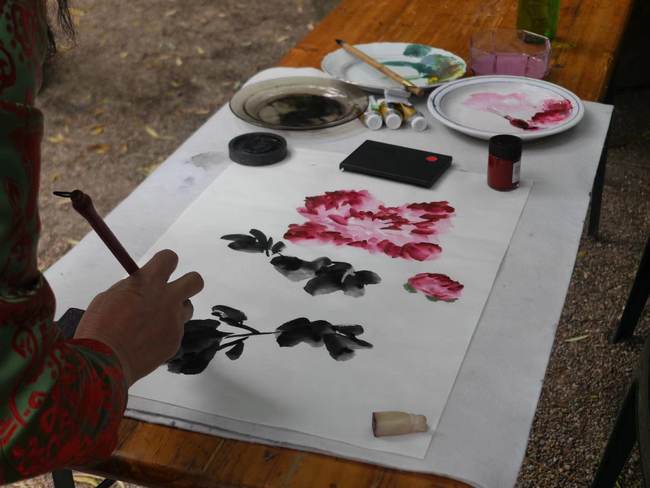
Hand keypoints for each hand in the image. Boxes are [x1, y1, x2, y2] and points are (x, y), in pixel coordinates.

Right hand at [74, 249, 203, 386]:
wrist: (104, 362)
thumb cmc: (99, 328)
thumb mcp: (109, 297)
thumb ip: (132, 288)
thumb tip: (139, 286)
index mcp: (148, 282)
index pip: (169, 258)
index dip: (165, 262)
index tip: (159, 269)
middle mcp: (167, 298)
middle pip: (195, 281)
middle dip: (187, 283)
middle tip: (172, 291)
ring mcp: (174, 321)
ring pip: (187, 308)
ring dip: (176, 311)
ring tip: (154, 321)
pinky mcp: (175, 341)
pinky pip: (176, 332)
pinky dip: (165, 334)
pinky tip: (147, 342)